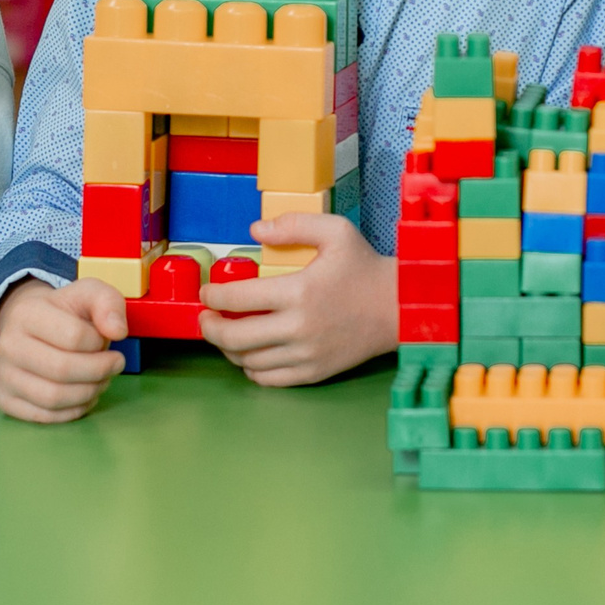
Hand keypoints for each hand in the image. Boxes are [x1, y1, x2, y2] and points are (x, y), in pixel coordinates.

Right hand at [0, 277, 128, 422]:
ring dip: (88, 393)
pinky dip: (73, 411)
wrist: (31, 325)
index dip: (99, 343)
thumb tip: (118, 332)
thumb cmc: (64, 311)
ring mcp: (3, 375)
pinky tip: (84, 395)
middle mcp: (8, 345)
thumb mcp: (90, 294)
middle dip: (99, 371)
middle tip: (114, 365)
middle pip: (62, 370)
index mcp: (27, 313)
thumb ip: (109, 303)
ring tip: (101, 380)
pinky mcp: (6, 400)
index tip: (106, 341)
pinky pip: (45, 416)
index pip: (73, 336)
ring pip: (53, 398)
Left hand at [197, 213, 396, 385]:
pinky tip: (250, 355)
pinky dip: (251, 369)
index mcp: (299, 291)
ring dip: (228, 349)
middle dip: (210, 328)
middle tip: (205, 318)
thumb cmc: (365, 268)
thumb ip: (294, 224)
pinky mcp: (314, 372)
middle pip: (235, 337)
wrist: (399, 308)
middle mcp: (298, 328)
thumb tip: (255, 230)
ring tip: (225, 334)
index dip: (214, 296)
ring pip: (248, 362)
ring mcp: (306, 354)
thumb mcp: (336, 231)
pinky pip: (269, 379)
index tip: (207, 293)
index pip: (239, 298)